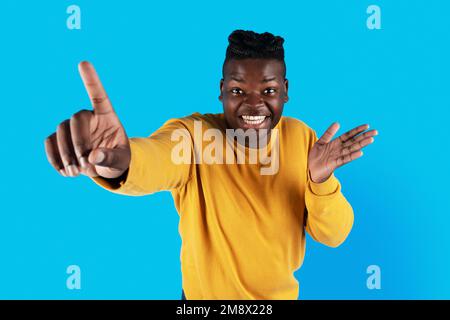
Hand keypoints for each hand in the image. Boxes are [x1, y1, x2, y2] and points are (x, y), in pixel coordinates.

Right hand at [44, 61, 130, 178]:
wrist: (104, 166)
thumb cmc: (117, 159)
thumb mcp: (121, 161)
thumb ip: (110, 158)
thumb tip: (93, 156)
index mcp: (108, 116)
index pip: (99, 95)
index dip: (91, 80)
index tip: (83, 62)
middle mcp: (89, 117)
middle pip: (76, 118)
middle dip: (79, 142)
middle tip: (85, 164)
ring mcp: (72, 127)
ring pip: (60, 130)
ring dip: (66, 153)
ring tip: (77, 172)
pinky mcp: (59, 139)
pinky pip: (50, 142)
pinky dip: (54, 158)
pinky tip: (65, 172)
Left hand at [308, 123, 377, 182]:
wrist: (310, 169)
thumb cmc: (315, 156)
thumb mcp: (321, 142)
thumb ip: (329, 133)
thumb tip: (337, 123)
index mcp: (336, 143)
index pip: (349, 135)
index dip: (357, 130)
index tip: (367, 125)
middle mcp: (339, 149)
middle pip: (354, 141)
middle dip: (364, 136)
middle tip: (376, 132)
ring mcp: (338, 156)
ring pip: (352, 149)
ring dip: (361, 144)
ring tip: (371, 140)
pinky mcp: (335, 163)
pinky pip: (345, 159)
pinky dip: (352, 156)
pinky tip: (360, 152)